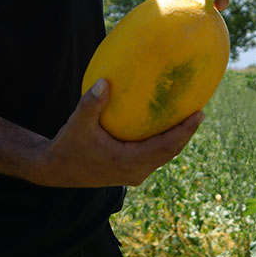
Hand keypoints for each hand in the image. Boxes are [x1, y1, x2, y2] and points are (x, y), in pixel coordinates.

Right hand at [36, 79, 203, 187]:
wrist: (55, 169)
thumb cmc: (68, 146)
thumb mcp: (78, 123)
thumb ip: (91, 103)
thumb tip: (104, 82)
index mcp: (128, 162)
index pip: (165, 147)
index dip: (184, 131)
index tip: (199, 114)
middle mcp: (135, 172)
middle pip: (170, 152)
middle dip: (186, 133)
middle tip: (200, 112)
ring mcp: (133, 174)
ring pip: (163, 156)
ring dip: (176, 139)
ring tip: (188, 118)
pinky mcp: (128, 172)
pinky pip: (153, 156)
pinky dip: (163, 142)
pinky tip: (163, 125)